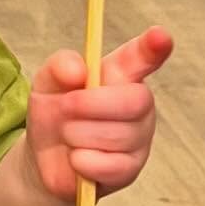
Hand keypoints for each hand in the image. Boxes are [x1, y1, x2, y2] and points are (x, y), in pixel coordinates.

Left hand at [26, 26, 173, 200]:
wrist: (44, 161)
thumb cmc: (54, 114)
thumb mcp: (47, 84)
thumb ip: (59, 67)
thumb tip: (78, 72)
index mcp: (121, 73)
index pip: (144, 56)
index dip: (154, 46)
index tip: (160, 36)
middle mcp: (138, 103)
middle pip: (134, 101)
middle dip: (90, 105)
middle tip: (65, 107)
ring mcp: (138, 137)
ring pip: (116, 135)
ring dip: (78, 134)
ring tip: (68, 135)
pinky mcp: (130, 169)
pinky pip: (110, 165)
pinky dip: (82, 162)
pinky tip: (77, 158)